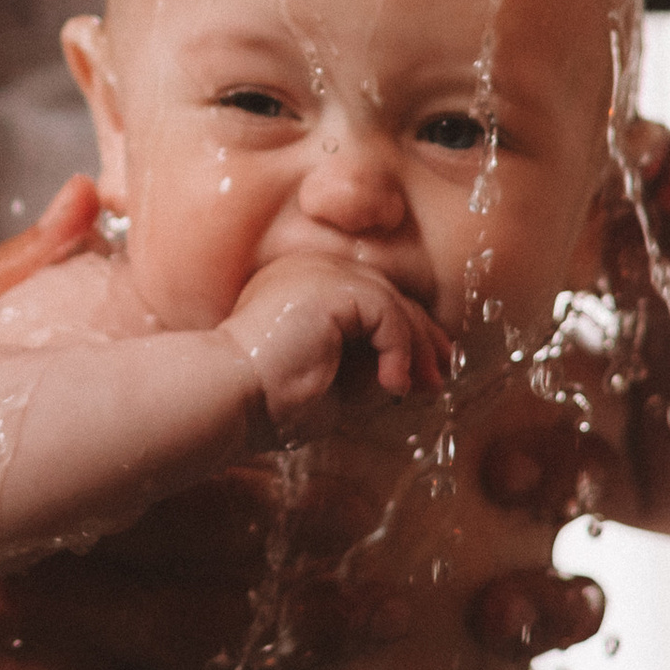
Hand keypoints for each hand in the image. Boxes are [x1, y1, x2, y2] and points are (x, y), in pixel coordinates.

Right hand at [224, 254, 449, 429]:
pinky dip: (399, 349)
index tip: (426, 373)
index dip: (406, 335)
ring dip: (416, 348)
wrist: (230, 395)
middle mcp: (312, 269)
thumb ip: (367, 368)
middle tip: (439, 379)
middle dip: (423, 339)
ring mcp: (319, 271)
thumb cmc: (270, 400)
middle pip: (388, 295)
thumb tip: (413, 371)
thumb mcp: (333, 383)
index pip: (369, 300)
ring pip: (393, 302)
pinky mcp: (330, 285)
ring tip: (424, 388)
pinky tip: (393, 386)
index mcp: (304, 286)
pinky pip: (387, 312)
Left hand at [474, 123, 669, 544]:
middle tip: (622, 165)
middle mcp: (633, 264)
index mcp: (585, 291)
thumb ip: (557, 478)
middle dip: (624, 147)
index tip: (554, 183)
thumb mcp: (600, 482)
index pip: (568, 206)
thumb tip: (501, 476)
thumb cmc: (649, 472)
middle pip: (624, 169)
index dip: (563, 181)